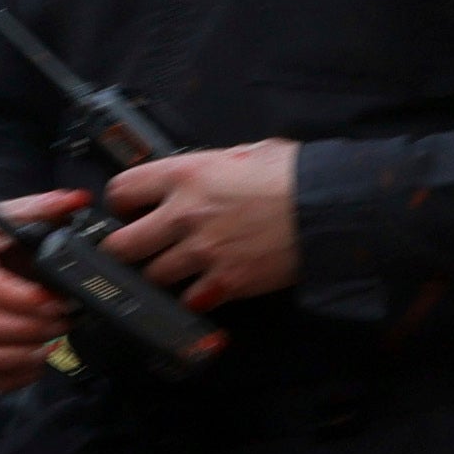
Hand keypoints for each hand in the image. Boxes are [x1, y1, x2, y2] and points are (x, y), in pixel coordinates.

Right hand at [0, 201, 82, 391]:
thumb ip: (43, 208)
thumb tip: (77, 200)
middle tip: (61, 325)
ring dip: (15, 357)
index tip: (55, 302)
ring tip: (51, 346)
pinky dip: (3, 378)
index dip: (21, 300)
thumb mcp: (10, 215)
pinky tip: (33, 365)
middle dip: (24, 330)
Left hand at [96, 140, 302, 309]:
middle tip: (140, 249)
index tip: (130, 211)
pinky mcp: (226, 281)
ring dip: (162, 274)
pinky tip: (204, 287)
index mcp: (185, 175)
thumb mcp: (246, 153)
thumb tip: (201, 174)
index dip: (122, 204)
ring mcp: (203, 252)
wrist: (332, 208)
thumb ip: (211, 167)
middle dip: (127, 248)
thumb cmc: (297, 176)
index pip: (121, 191)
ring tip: (178, 269)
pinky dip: (194, 298)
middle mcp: (184, 215)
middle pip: (122, 245)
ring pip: (152, 276)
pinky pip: (189, 300)